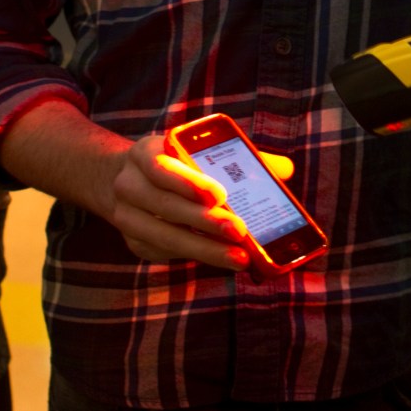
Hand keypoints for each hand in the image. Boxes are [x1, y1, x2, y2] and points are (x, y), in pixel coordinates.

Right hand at [104, 136, 291, 272]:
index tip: (220, 195)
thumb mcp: (194, 151)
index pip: (162, 167)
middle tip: (239, 232)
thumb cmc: (178, 164)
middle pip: (166, 206)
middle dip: (205, 222)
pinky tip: (222, 260)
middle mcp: (129, 184)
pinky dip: (195, 257)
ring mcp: (126, 217)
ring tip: (239, 258)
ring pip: (165, 236)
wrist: (129, 182)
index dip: (190, 182)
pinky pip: (165, 253)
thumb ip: (237, 157)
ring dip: (204, 249)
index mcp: (146, 152)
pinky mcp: (134, 243)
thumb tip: (283, 169)